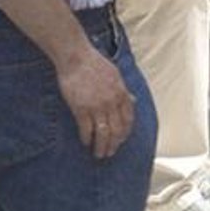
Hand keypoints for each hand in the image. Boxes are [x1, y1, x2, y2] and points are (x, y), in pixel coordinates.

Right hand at [58, 42, 135, 159]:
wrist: (76, 56)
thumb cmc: (94, 63)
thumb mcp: (115, 75)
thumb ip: (124, 90)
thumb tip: (133, 100)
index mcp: (121, 93)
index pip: (128, 119)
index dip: (125, 133)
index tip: (121, 141)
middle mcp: (111, 102)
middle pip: (117, 130)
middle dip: (114, 144)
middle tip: (110, 153)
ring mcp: (97, 106)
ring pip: (103, 133)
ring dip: (102, 146)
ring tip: (99, 154)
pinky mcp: (81, 108)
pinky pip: (86, 129)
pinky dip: (87, 138)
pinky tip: (86, 143)